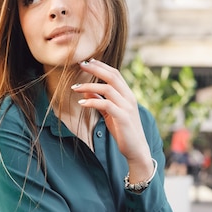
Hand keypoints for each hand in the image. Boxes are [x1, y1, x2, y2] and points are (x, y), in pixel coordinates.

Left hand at [73, 59, 152, 180]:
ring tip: (75, 87)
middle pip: (112, 76)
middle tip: (80, 64)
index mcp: (127, 95)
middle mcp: (129, 98)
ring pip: (108, 89)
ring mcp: (127, 107)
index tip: (87, 62)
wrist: (136, 150)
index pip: (115, 74)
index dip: (101, 66)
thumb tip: (87, 90)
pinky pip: (106, 104)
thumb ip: (101, 101)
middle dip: (95, 69)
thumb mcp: (110, 114)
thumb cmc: (123, 131)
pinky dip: (92, 102)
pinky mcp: (123, 117)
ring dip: (89, 86)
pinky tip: (81, 103)